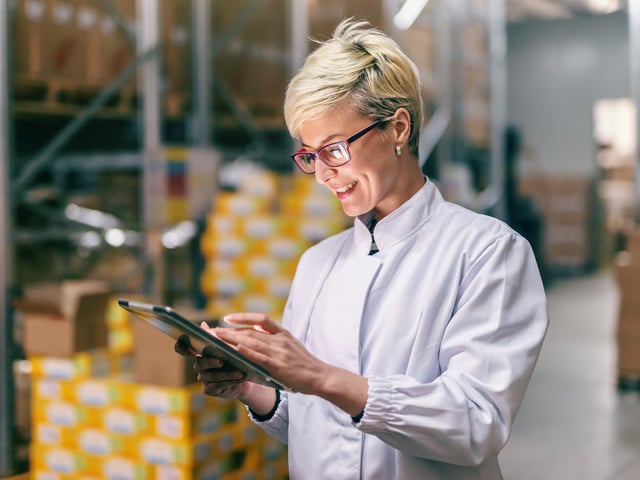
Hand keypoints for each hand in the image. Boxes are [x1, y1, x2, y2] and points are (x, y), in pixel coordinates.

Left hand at [213, 313, 329, 394]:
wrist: (320, 377)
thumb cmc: (305, 364)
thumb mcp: (292, 345)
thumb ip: (276, 339)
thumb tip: (257, 337)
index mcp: (283, 334)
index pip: (260, 319)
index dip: (243, 317)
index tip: (227, 318)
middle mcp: (280, 340)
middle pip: (250, 332)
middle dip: (229, 331)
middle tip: (211, 331)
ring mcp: (279, 352)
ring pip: (251, 342)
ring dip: (231, 339)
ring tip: (215, 339)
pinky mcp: (279, 366)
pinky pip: (259, 357)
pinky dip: (246, 352)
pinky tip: (234, 349)